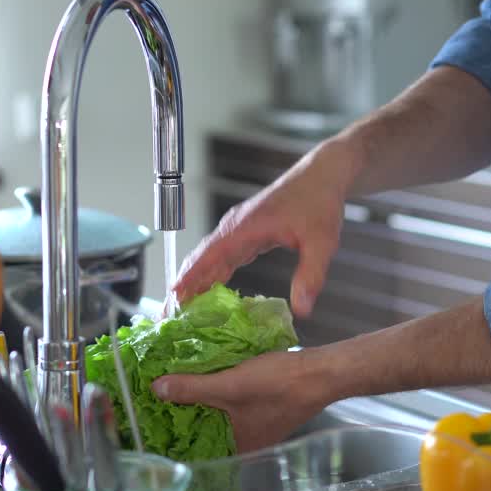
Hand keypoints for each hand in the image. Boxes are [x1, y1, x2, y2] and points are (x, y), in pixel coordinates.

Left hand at [152, 349, 332, 453]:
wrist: (321, 372)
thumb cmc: (278, 385)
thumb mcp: (229, 384)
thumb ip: (192, 388)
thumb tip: (157, 389)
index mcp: (237, 446)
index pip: (196, 447)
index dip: (175, 432)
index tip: (154, 417)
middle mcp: (247, 442)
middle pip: (207, 430)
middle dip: (186, 414)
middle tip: (160, 398)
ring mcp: (258, 426)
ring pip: (220, 416)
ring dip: (202, 403)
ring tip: (177, 386)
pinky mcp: (265, 409)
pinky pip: (233, 406)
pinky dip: (220, 395)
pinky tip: (207, 379)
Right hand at [173, 139, 357, 317]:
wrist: (322, 175)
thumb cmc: (320, 201)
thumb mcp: (321, 242)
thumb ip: (311, 275)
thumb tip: (302, 309)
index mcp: (246, 227)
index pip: (209, 255)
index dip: (190, 276)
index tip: (173, 296)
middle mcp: (236, 227)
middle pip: (200, 258)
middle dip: (183, 286)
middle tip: (168, 315)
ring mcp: (239, 230)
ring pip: (208, 259)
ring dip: (193, 282)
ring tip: (179, 310)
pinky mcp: (246, 234)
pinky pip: (222, 257)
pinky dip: (211, 275)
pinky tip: (206, 294)